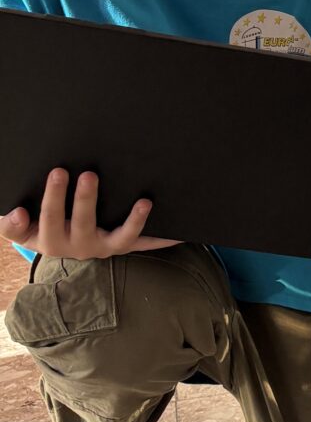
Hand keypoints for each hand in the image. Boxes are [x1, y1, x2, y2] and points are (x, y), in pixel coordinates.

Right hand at [1, 168, 178, 258]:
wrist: (59, 248)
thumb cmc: (39, 227)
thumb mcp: (21, 228)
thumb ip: (12, 223)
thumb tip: (17, 213)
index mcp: (52, 239)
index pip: (50, 217)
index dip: (51, 199)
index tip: (55, 173)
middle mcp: (80, 246)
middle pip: (83, 222)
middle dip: (84, 199)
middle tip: (87, 173)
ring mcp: (105, 247)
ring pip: (121, 238)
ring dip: (133, 220)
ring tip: (145, 202)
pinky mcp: (123, 246)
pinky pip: (145, 244)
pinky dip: (163, 240)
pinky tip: (182, 235)